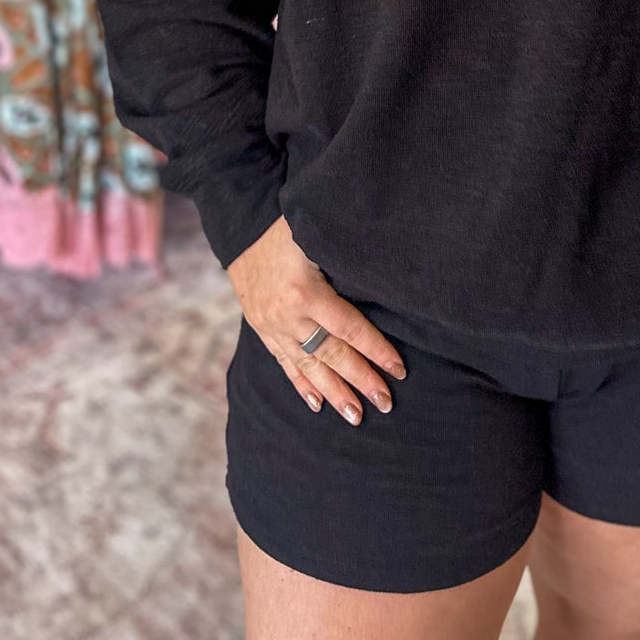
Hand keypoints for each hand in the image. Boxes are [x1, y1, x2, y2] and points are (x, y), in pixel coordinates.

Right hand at [227, 216, 406, 425]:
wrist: (241, 226)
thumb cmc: (287, 223)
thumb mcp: (317, 235)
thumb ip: (345, 259)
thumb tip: (384, 274)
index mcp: (305, 291)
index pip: (349, 328)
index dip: (375, 349)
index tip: (398, 369)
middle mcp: (288, 315)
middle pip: (332, 354)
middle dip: (360, 380)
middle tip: (385, 403)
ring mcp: (272, 325)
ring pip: (309, 365)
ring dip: (334, 392)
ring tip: (355, 416)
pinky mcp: (262, 328)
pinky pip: (285, 362)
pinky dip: (301, 384)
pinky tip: (316, 403)